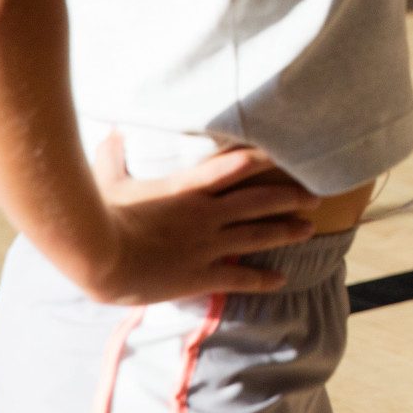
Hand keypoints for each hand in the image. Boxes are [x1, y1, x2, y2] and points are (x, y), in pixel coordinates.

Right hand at [77, 135, 320, 304]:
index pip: (235, 165)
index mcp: (187, 187)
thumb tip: (109, 133)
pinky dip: (262, 278)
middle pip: (260, 201)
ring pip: (258, 235)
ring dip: (286, 232)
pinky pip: (239, 276)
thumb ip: (112, 157)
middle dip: (290, 197)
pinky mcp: (200, 274)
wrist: (98, 257)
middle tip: (315, 195)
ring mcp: (207, 244)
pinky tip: (282, 279)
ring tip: (310, 228)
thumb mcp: (106, 181)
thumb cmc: (97, 216)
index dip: (263, 158)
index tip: (285, 153)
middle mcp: (206, 213)